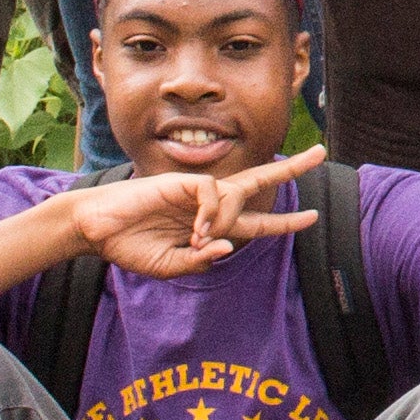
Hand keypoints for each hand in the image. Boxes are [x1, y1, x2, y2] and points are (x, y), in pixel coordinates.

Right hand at [74, 146, 327, 279]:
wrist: (97, 231)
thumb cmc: (131, 247)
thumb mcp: (171, 266)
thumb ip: (200, 260)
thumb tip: (228, 246)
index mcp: (211, 227)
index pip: (257, 221)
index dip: (285, 221)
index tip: (312, 216)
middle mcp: (210, 205)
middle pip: (259, 181)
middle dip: (291, 169)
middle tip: (321, 152)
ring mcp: (197, 191)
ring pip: (235, 195)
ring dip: (223, 222)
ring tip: (195, 239)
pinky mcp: (183, 182)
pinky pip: (213, 193)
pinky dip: (211, 212)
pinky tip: (195, 228)